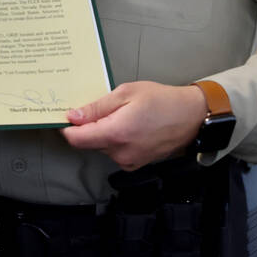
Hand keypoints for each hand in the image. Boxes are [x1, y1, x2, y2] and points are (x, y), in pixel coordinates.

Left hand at [60, 82, 207, 170]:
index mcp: (116, 133)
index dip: (66, 127)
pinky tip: (127, 125)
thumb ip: (96, 107)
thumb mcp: (126, 93)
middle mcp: (120, 152)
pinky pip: (114, 151)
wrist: (191, 116)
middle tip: (99, 107)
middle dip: (87, 126)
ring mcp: (129, 160)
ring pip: (101, 146)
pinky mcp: (135, 163)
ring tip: (120, 114)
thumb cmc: (161, 100)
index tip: (65, 115)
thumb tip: (73, 116)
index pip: (76, 139)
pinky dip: (114, 139)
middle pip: (88, 142)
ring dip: (102, 132)